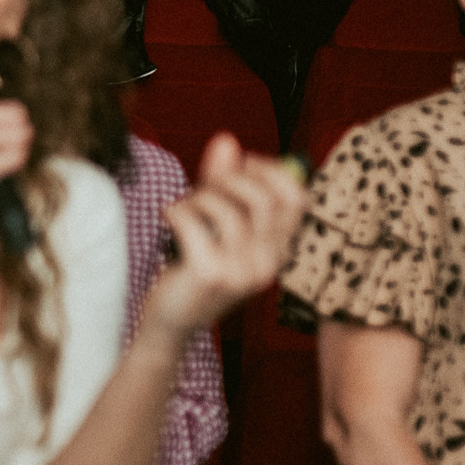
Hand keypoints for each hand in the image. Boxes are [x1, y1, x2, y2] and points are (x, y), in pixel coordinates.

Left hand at [137, 133, 306, 339]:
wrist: (169, 324)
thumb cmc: (191, 269)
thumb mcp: (213, 225)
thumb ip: (221, 183)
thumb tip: (227, 140)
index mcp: (276, 251)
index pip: (296, 199)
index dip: (270, 171)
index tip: (241, 165)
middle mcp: (267, 263)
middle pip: (263, 198)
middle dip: (227, 181)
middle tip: (202, 190)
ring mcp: (241, 272)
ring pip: (226, 209)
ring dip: (197, 198)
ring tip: (182, 209)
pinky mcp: (209, 275)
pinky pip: (193, 222)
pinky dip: (176, 211)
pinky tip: (168, 219)